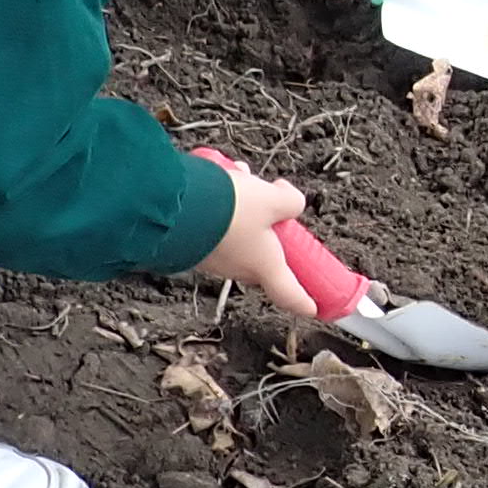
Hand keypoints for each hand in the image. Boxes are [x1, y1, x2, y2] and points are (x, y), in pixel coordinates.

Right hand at [193, 157, 316, 314]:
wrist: (175, 207)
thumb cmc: (228, 210)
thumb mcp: (272, 199)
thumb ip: (290, 201)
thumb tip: (291, 200)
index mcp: (264, 266)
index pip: (288, 293)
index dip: (302, 301)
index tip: (312, 308)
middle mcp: (237, 268)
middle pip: (264, 259)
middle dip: (271, 233)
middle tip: (274, 206)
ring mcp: (213, 258)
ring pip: (239, 237)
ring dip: (243, 211)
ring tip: (240, 179)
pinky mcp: (192, 245)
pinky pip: (215, 227)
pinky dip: (221, 206)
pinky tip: (220, 180)